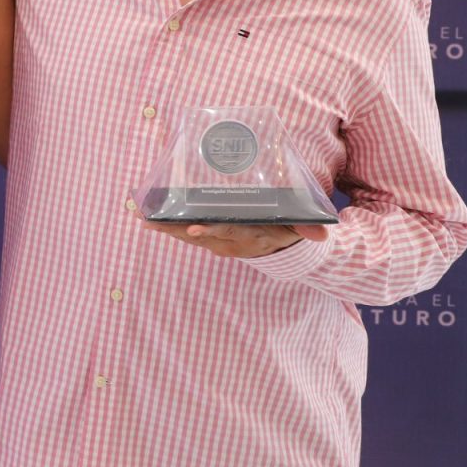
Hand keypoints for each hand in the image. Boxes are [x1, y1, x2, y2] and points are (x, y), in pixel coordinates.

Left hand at [147, 221, 329, 258]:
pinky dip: (169, 228)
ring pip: (189, 236)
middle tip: (151, 223)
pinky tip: (150, 219)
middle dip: (174, 230)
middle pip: (199, 235)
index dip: (209, 229)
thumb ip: (306, 229)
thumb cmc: (286, 227)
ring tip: (143, 219)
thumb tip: (322, 234)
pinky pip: (187, 235)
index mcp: (250, 235)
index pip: (227, 231)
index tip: (191, 227)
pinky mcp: (211, 242)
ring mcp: (219, 244)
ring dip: (166, 229)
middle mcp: (231, 243)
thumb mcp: (299, 228)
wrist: (283, 248)